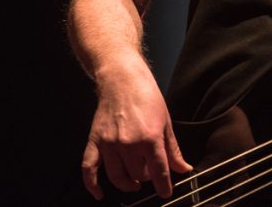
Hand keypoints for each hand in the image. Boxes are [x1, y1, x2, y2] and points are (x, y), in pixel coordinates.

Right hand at [81, 60, 192, 199]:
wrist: (122, 79)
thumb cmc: (146, 95)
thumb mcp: (166, 121)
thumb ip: (173, 148)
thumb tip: (183, 168)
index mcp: (150, 137)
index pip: (158, 171)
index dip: (164, 186)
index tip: (166, 192)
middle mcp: (129, 143)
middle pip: (138, 174)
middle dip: (146, 178)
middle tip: (150, 174)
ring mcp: (110, 143)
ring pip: (117, 176)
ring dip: (127, 183)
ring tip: (134, 183)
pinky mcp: (95, 141)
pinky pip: (89, 169)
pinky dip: (92, 185)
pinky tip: (99, 193)